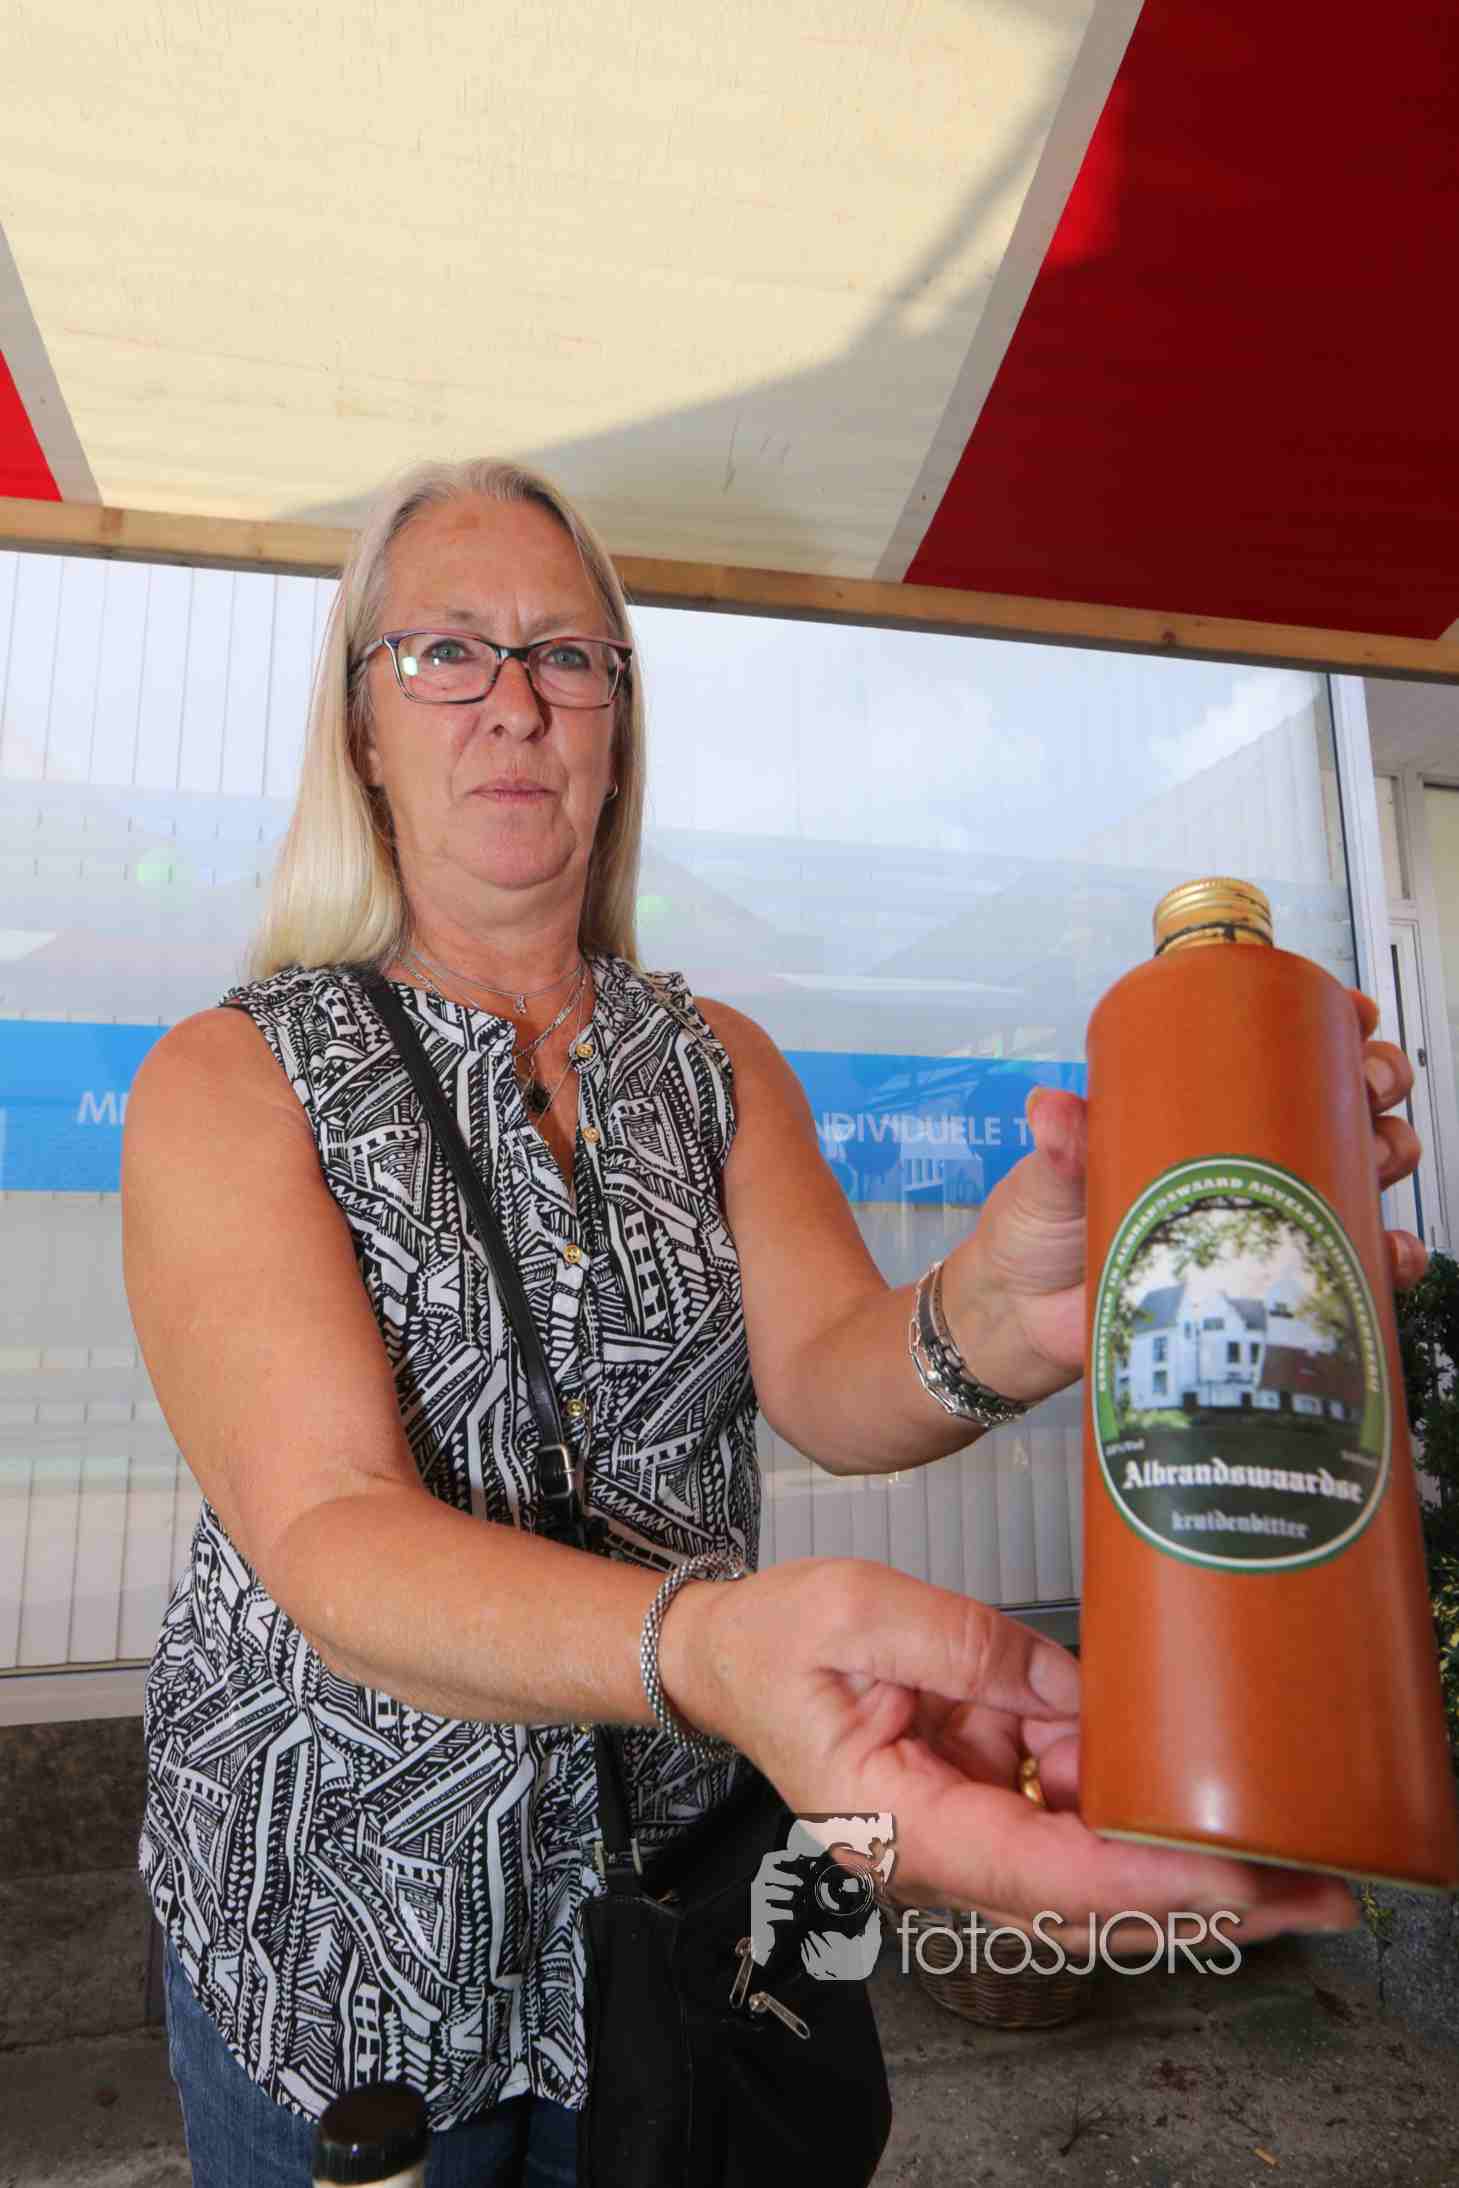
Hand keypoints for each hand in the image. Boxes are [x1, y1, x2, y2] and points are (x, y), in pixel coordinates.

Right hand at [668, 1559, 1358, 1955]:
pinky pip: (1064, 1805)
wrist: (725, 1655)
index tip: (1230, 1874)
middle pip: (1086, 1895)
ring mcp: (962, 1828)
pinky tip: (1162, 1757)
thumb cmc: (775, 1638)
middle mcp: (938, 1852)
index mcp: (897, 1826)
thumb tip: (1073, 1689)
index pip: (1041, 1869)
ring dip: (1172, 1840)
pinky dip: (1118, 1782)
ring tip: (1271, 1823)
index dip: (1143, 1875)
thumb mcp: (863, 1611)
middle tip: (1313, 1893)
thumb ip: (971, 1649)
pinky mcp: (977, 1795)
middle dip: (1202, 1897)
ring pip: (1088, 1859)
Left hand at [941, 987, 1427, 1394]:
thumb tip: (1053, 1110)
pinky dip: (1383, 1256)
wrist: (1026, 1323)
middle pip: (1337, 1102)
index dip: (1328, 1025)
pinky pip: (1346, 1262)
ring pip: (1357, 1171)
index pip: (1274, 1051)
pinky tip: (1387, 1254)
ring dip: (1389, 1156)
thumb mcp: (1048, 1175)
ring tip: (1381, 1160)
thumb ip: (1058, 1144)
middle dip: (1374, 1083)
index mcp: (1193, 1109)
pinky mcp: (1268, 1281)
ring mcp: (1261, 1215)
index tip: (1350, 1014)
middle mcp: (1241, 1155)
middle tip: (1368, 1087)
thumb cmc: (1036, 1230)